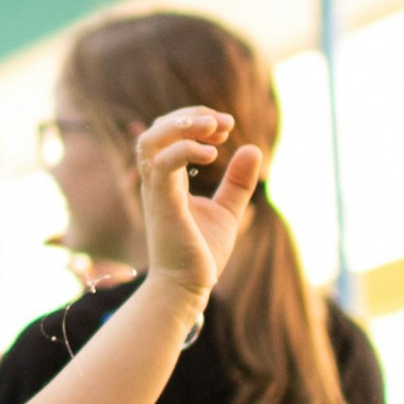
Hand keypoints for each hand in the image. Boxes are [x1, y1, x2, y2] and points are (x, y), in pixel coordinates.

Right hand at [132, 107, 262, 306]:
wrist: (187, 287)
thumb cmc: (200, 252)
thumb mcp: (227, 210)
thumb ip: (237, 181)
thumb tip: (252, 147)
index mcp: (167, 180)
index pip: (168, 133)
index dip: (196, 120)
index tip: (228, 126)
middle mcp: (156, 181)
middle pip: (157, 129)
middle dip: (191, 116)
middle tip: (225, 122)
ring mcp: (156, 190)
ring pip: (151, 139)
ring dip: (182, 124)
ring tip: (213, 127)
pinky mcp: (162, 203)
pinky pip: (163, 164)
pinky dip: (186, 149)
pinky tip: (213, 154)